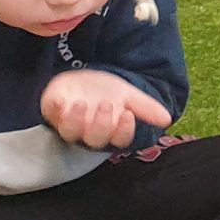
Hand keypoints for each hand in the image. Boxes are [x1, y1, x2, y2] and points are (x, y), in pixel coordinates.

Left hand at [41, 69, 171, 150]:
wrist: (84, 80)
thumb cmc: (106, 93)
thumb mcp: (128, 95)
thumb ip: (146, 107)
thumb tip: (168, 119)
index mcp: (110, 130)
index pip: (119, 139)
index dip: (123, 130)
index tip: (127, 115)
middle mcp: (89, 131)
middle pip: (94, 139)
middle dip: (100, 124)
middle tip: (106, 105)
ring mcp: (69, 123)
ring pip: (71, 132)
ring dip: (76, 120)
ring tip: (82, 104)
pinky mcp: (52, 111)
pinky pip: (51, 114)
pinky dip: (56, 108)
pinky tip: (62, 100)